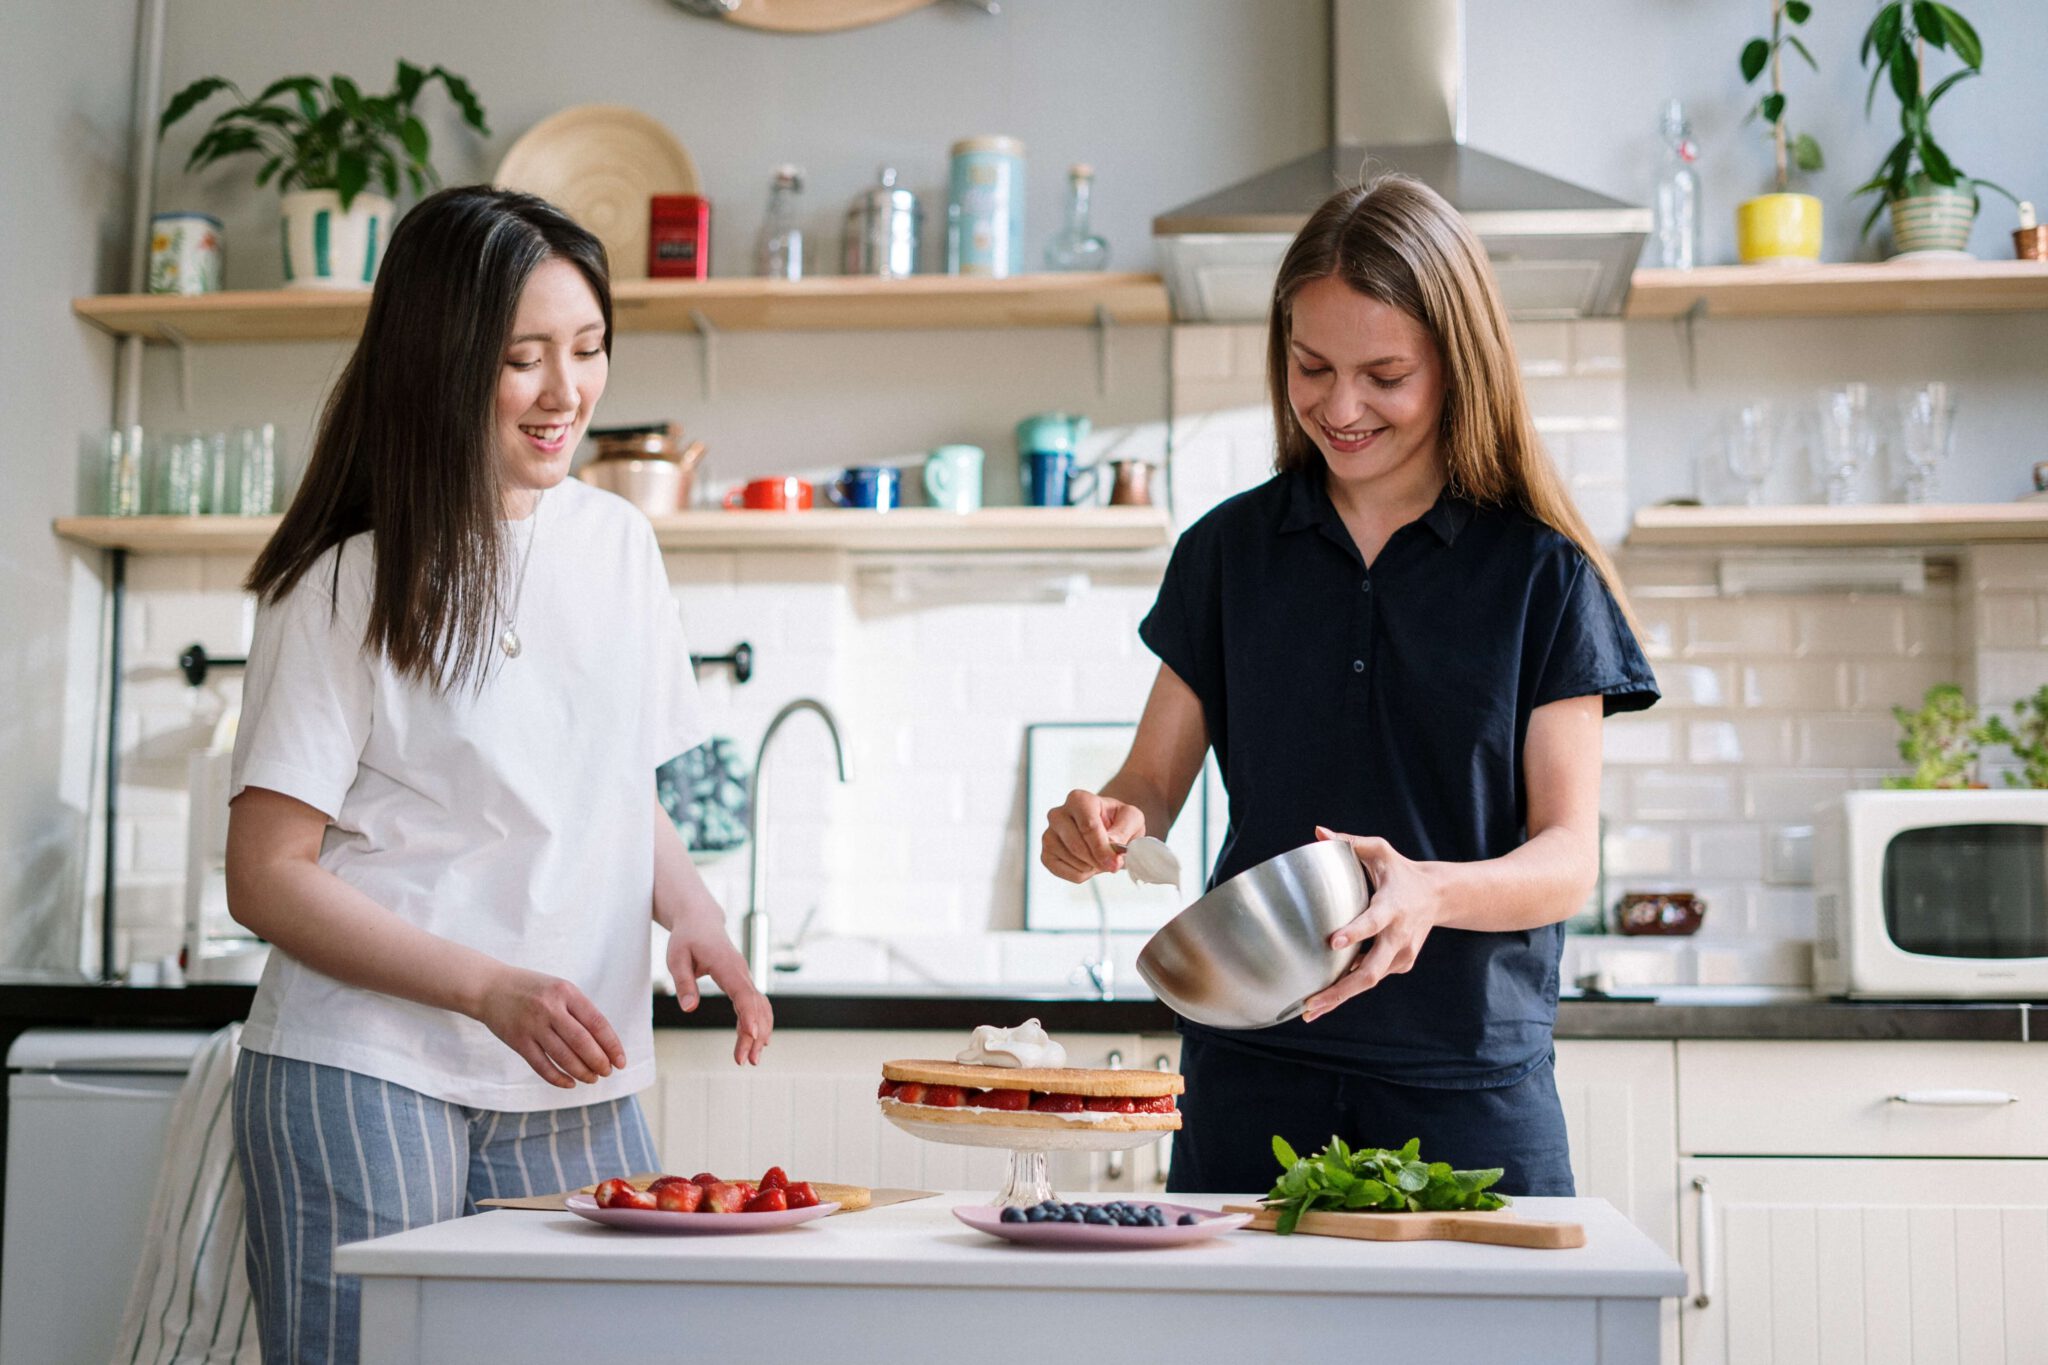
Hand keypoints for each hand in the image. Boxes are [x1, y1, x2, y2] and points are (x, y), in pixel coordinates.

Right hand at [476, 966, 627, 1087]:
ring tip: (592, 1079)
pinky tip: (570, 1083)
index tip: (620, 1061)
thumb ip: (579, 1011)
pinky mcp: (518, 1041)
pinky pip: (542, 1066)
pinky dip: (558, 1078)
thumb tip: (604, 1043)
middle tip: (607, 1072)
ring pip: (564, 1057)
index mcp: (566, 992)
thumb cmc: (532, 989)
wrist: (489, 987)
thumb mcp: (559, 989)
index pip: (597, 1023)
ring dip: (582, 1072)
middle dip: (599, 1062)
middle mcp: (550, 1008)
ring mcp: (532, 1025)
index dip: (612, 1045)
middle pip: (582, 1042)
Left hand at [666, 929, 772, 1065]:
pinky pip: (755, 1004)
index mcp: (726, 965)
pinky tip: (755, 1040)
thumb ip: (684, 983)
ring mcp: (744, 977)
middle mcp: (741, 972)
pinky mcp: (742, 982)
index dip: (749, 1015)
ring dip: (759, 1032)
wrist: (700, 920)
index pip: (743, 993)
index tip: (752, 1036)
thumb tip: (690, 1009)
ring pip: (760, 1007)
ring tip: (750, 1058)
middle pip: (756, 1005)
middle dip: (755, 1034)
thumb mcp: (676, 958)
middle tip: (746, 1061)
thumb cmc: (687, 938)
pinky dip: (757, 1022)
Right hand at [1041, 788, 1145, 882]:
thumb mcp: (1132, 819)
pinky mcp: (1045, 854)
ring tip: (1099, 857)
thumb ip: (1124, 829)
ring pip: (1072, 861)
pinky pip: (1062, 872)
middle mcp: (1058, 814)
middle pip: (1077, 846)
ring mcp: (1048, 834)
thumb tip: (1112, 844)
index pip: (1088, 827)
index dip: (1102, 849)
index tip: (1115, 863)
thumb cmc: (1117, 821)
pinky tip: (1088, 864)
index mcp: (1079, 799)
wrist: (1105, 828)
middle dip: (1099, 860)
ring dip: (1092, 866)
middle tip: (1113, 864)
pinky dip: (1081, 874)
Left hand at [1299, 826, 1441, 1022]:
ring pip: (1369, 981)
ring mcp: (1401, 954)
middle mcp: (1399, 936)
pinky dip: (1349, 987)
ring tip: (1310, 1011)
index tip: (1334, 942)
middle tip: (1312, 1003)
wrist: (1438, 896)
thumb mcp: (1379, 851)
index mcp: (1392, 907)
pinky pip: (1372, 976)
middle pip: (1371, 972)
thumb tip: (1318, 832)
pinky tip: (1325, 997)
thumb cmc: (1401, 872)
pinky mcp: (1401, 964)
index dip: (1356, 933)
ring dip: (1340, 997)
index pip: (1373, 922)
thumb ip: (1349, 842)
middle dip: (1340, 990)